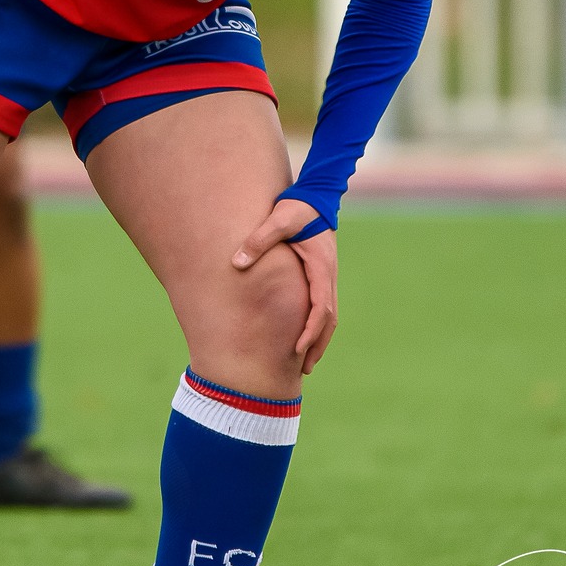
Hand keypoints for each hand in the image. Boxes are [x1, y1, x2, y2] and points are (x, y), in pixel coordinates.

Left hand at [233, 198, 336, 370]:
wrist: (315, 197)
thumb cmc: (296, 209)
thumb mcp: (277, 220)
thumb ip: (258, 240)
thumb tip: (236, 263)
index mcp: (322, 268)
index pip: (321, 308)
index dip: (310, 330)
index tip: (298, 348)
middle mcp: (329, 276)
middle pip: (329, 319)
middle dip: (317, 345)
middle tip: (304, 368)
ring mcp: (328, 277)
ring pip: (329, 316)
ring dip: (319, 339)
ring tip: (306, 362)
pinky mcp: (322, 275)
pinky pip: (323, 307)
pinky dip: (317, 326)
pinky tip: (304, 337)